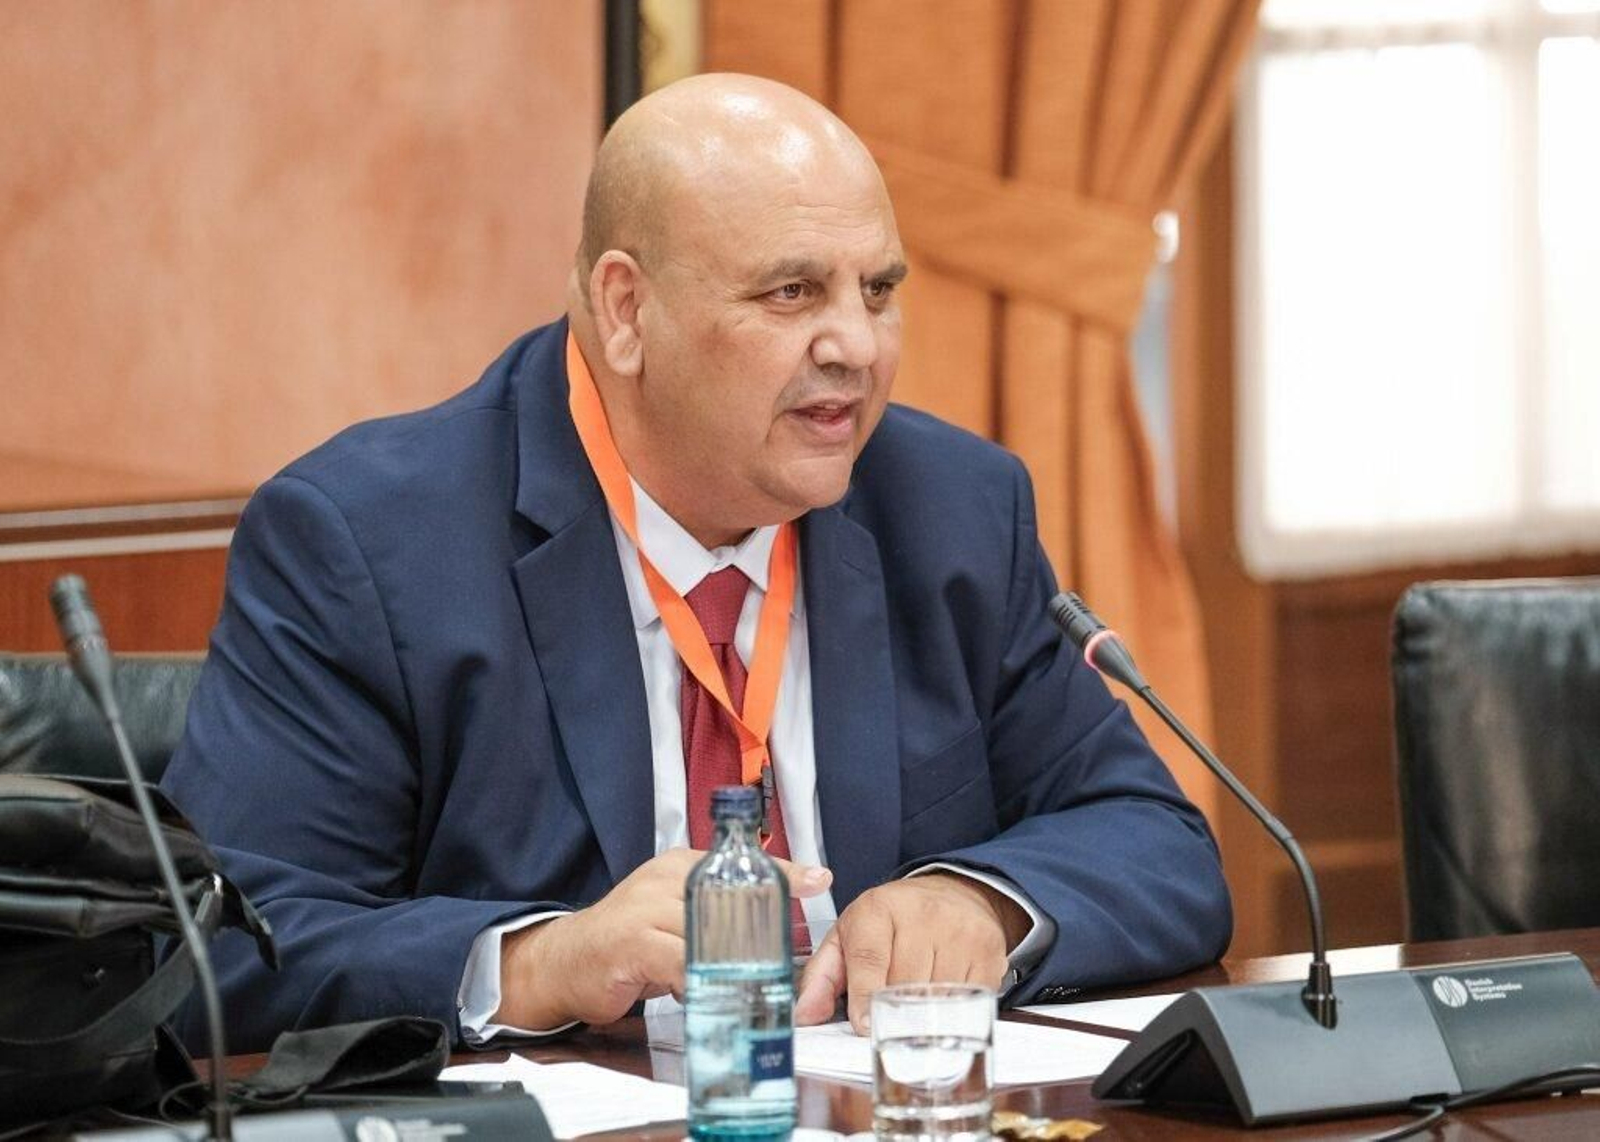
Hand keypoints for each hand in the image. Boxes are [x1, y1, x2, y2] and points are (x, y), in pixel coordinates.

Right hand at [497, 848, 832, 1028]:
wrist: (565, 961)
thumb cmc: (627, 942)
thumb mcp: (673, 916)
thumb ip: (712, 914)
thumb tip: (768, 928)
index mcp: (679, 865)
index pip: (740, 864)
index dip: (783, 872)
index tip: (820, 880)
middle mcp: (665, 878)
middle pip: (731, 898)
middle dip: (764, 929)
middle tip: (789, 954)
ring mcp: (647, 907)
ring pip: (709, 934)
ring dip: (734, 963)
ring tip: (755, 982)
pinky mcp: (633, 941)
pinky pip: (682, 963)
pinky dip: (700, 982)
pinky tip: (705, 994)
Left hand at [793, 873, 1029, 1032]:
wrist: (953, 894)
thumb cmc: (892, 922)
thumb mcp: (849, 937)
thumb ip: (822, 976)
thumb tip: (804, 1015)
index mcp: (877, 909)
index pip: (869, 959)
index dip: (866, 998)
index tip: (865, 1027)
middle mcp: (921, 915)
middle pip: (904, 984)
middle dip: (894, 1010)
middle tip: (890, 1018)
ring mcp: (959, 931)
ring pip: (937, 996)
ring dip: (924, 1014)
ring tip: (915, 1006)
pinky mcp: (988, 950)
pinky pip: (969, 998)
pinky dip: (954, 1011)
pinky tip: (943, 1001)